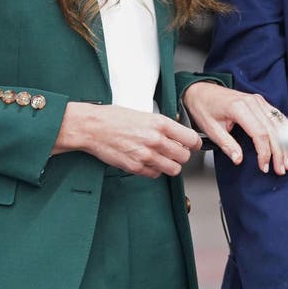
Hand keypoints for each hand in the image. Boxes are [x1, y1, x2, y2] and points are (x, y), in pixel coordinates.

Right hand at [53, 102, 201, 177]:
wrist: (93, 127)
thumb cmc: (114, 118)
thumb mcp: (144, 114)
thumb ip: (162, 126)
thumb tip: (177, 135)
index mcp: (160, 123)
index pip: (191, 139)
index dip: (195, 143)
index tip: (193, 145)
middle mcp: (155, 140)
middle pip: (184, 156)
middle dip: (182, 155)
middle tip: (175, 152)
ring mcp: (146, 155)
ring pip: (173, 169)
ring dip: (170, 165)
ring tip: (162, 158)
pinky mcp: (136, 167)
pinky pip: (155, 174)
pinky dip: (154, 170)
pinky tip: (147, 161)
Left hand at [181, 81, 287, 174]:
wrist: (201, 91)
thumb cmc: (204, 108)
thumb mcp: (210, 128)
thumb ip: (227, 144)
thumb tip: (239, 159)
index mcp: (238, 107)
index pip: (259, 133)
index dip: (265, 152)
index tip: (265, 167)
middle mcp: (252, 102)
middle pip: (272, 130)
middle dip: (278, 152)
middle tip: (280, 169)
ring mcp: (258, 100)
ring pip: (277, 124)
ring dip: (284, 144)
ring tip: (287, 161)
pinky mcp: (260, 102)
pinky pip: (276, 116)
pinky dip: (285, 130)